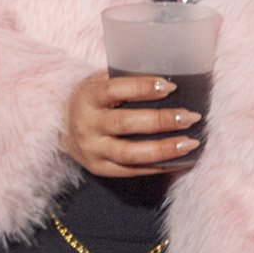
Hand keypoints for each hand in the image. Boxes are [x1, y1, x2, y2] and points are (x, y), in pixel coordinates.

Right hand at [59, 71, 197, 177]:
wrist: (63, 128)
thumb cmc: (93, 101)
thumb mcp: (100, 83)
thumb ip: (126, 82)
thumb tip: (169, 84)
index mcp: (87, 98)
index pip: (114, 90)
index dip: (142, 88)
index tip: (170, 87)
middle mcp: (87, 125)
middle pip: (125, 124)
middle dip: (161, 120)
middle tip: (190, 117)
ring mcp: (93, 150)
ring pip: (130, 153)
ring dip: (163, 148)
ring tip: (190, 143)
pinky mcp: (101, 168)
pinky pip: (133, 170)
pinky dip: (159, 165)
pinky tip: (179, 159)